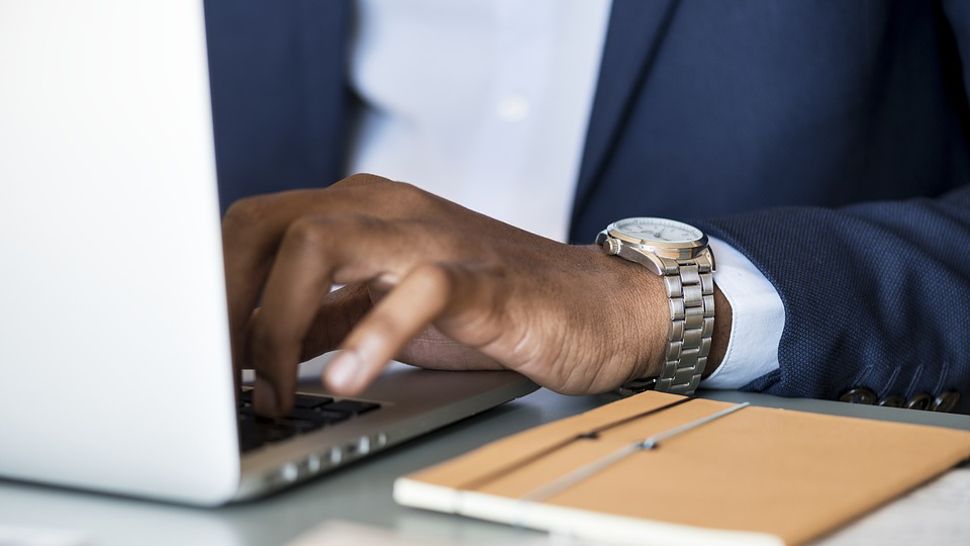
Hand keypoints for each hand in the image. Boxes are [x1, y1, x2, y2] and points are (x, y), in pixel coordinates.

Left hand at [222, 174, 726, 416]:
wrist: (591, 306)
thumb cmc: (488, 310)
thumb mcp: (384, 312)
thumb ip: (322, 319)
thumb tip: (245, 356)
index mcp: (357, 212)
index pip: (251, 228)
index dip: (210, 289)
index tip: (193, 357)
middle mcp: (385, 209)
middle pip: (267, 225)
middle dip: (225, 303)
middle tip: (218, 378)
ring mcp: (432, 237)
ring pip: (321, 243)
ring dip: (277, 322)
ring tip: (274, 392)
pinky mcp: (480, 277)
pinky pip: (416, 290)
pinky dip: (372, 335)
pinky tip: (346, 379)